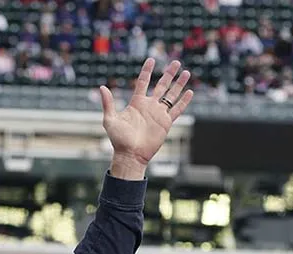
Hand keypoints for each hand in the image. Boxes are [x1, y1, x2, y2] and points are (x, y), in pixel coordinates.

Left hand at [100, 58, 193, 179]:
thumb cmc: (118, 139)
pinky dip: (183, 101)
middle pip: (161, 85)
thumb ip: (108, 103)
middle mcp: (149, 106)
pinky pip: (177, 110)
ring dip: (179, 84)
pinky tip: (190, 92)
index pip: (143, 82)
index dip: (147, 71)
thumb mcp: (110, 119)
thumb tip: (102, 87)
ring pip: (172, 95)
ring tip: (186, 72)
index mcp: (136, 103)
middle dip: (169, 74)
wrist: (130, 154)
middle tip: (176, 62)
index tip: (151, 60)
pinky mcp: (166, 123)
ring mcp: (158, 114)